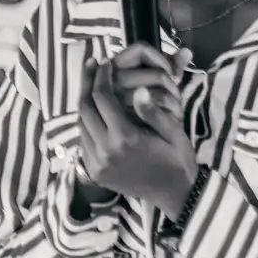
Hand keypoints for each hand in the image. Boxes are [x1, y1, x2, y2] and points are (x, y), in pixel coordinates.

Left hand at [79, 53, 199, 219]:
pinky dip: (85, 123)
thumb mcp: (173, 133)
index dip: (100, 76)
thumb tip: (138, 90)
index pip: (102, 98)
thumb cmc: (177, 160)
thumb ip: (153, 111)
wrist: (175, 195)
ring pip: (80, 124)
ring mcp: (96, 163)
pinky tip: (93, 111)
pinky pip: (82, 141)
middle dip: (86, 84)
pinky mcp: (94, 172)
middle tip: (90, 66)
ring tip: (90, 85)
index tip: (103, 61)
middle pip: (84, 109)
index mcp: (125, 138)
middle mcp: (105, 150)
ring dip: (84, 103)